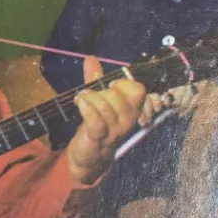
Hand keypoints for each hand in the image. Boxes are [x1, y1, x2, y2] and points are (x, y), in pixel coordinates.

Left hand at [66, 56, 146, 184]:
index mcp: (131, 110)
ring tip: (81, 98)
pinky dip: (87, 108)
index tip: (110, 85)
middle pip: (123, 98)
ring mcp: (113, 132)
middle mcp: (126, 121)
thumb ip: (95, 80)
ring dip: (91, 98)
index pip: (138, 91)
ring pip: (108, 108)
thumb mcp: (98, 102)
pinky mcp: (97, 140)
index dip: (124, 83)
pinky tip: (79, 102)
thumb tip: (91, 58)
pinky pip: (97, 122)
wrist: (90, 160)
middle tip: (92, 94)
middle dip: (105, 91)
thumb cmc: (97, 127)